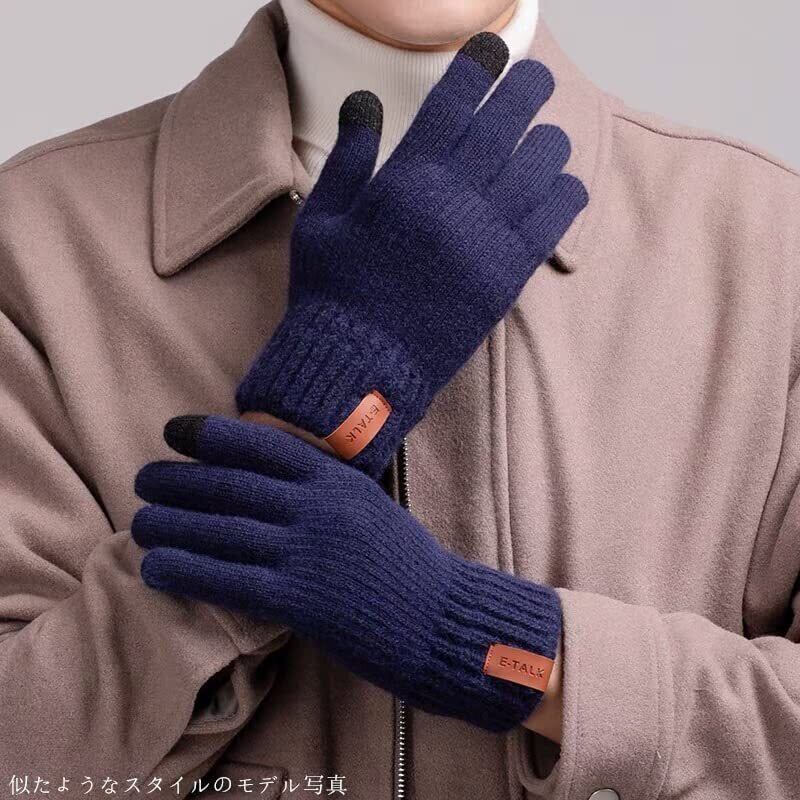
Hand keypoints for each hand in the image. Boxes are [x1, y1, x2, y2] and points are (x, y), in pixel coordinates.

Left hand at [132, 414, 561, 731]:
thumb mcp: (371, 508)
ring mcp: (307, 552)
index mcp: (337, 480)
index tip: (175, 432)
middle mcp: (318, 507)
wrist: (443, 620)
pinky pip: (227, 580)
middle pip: (230, 486)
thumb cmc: (408, 566)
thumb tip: (273, 481)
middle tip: (144, 480)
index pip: (263, 444)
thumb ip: (326, 490)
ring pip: (220, 530)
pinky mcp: (299, 600)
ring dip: (170, 525)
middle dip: (178, 480)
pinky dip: (184, 571)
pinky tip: (155, 568)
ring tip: (139, 523)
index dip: (212, 435)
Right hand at [235, 31, 588, 477]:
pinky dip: (565, 192)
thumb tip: (362, 102)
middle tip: (535, 79)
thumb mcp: (321, 221)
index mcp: (407, 180)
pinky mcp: (508, 277)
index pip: (455, 101)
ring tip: (545, 135)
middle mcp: (455, 200)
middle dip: (527, 89)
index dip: (480, 66)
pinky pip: (555, 220)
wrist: (358, 368)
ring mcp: (487, 239)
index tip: (494, 50)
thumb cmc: (332, 295)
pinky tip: (561, 183)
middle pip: (508, 122)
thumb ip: (348, 158)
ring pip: (541, 165)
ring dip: (548, 140)